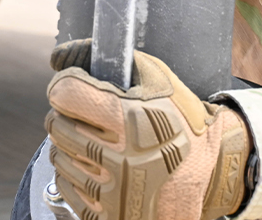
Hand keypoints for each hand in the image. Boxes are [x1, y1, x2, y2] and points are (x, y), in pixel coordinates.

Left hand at [46, 40, 250, 219]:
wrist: (205, 178)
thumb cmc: (182, 124)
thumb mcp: (159, 80)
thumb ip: (116, 60)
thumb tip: (60, 56)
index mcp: (130, 120)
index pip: (65, 94)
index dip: (67, 85)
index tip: (75, 87)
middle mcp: (117, 157)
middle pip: (56, 124)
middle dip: (68, 114)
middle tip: (88, 114)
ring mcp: (109, 189)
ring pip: (57, 154)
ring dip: (70, 143)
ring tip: (99, 141)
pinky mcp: (103, 214)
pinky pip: (64, 184)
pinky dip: (75, 171)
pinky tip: (99, 165)